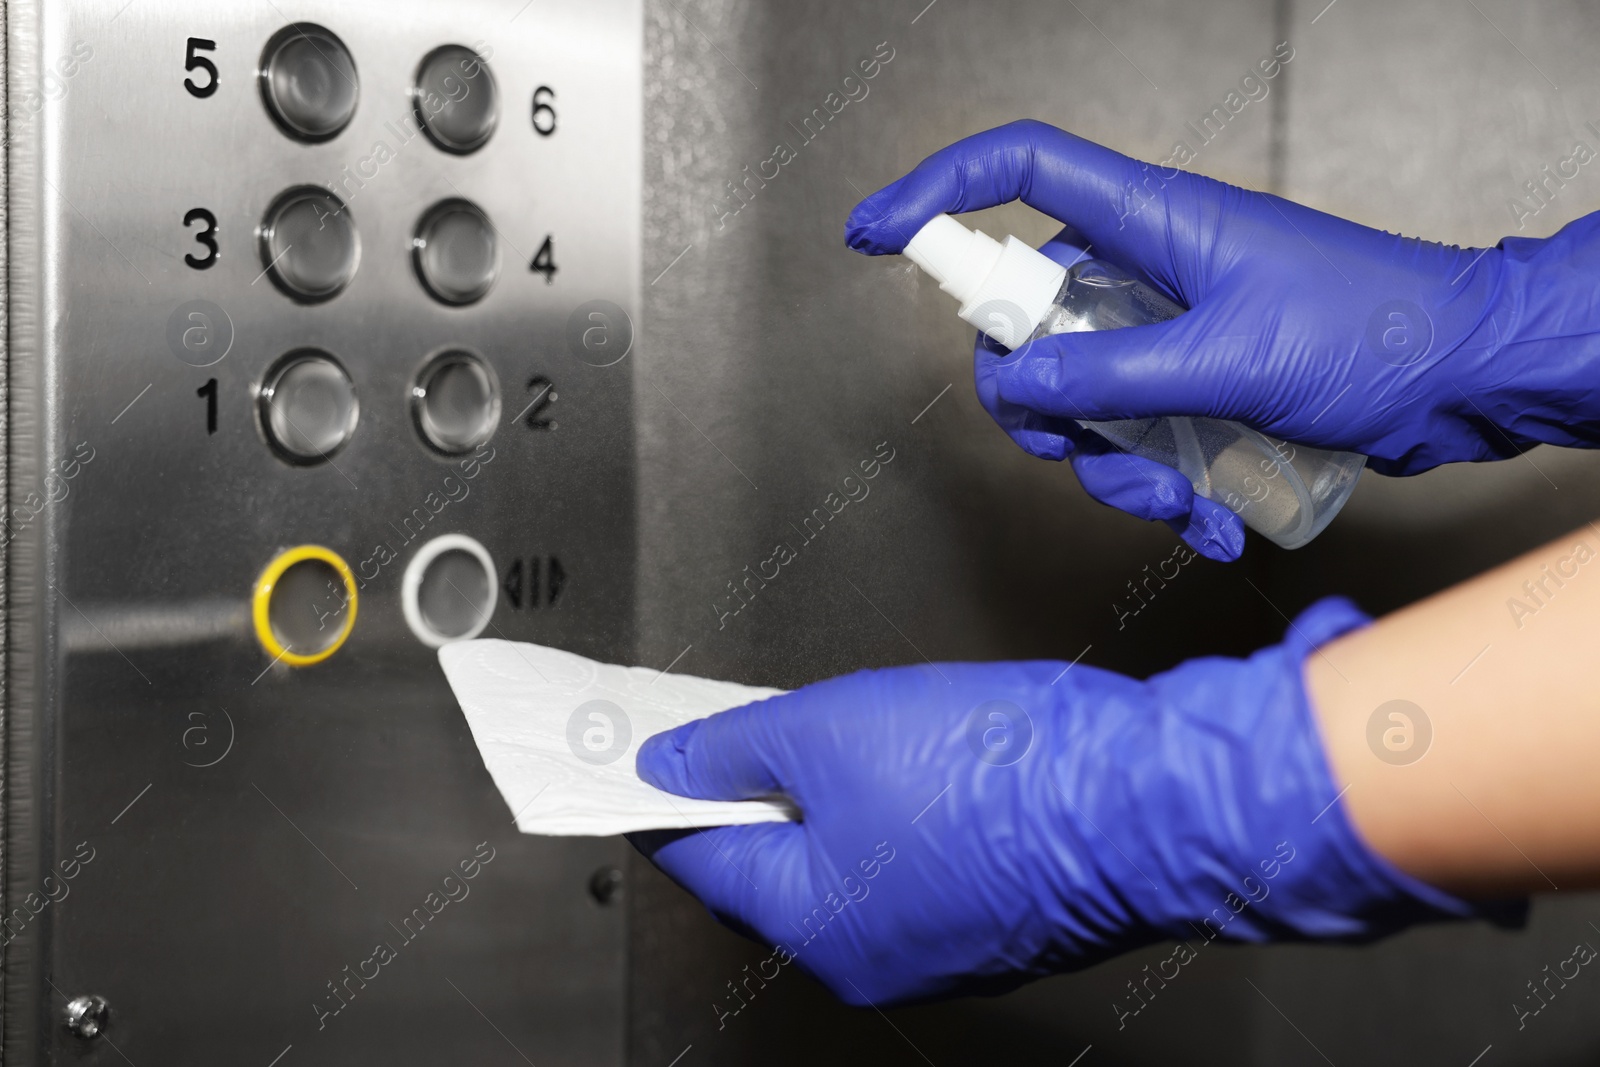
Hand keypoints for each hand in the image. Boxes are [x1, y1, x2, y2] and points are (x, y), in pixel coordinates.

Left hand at [632, 598, 1492, 1005]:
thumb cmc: (1000, 770)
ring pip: (843, 865)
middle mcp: (865, 955)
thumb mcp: (834, 728)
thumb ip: (735, 746)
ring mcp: (934, 946)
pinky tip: (911, 762)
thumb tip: (667, 763)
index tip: (633, 754)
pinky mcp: (990, 921)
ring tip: (836, 727)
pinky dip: (888, 818)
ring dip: (824, 801)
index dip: (662, 793)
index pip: (701, 855)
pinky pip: (907, 868)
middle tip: (738, 720)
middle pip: (770, 865)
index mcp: (812, 919)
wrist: (1149, 800)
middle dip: (751, 790)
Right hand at [846, 121, 1599, 557]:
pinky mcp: (1193, 386)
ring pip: (1077, 400)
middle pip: (1026, 323)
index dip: (937, 191)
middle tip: (1077, 448)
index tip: (874, 237)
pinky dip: (1156, 488)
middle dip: (1038, 406)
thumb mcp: (1230, 360)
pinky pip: (1132, 438)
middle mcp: (1147, 272)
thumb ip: (1111, 373)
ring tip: (1175, 500)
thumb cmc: (1377, 333)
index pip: (1020, 170)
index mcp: (1152, 224)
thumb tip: (1016, 381)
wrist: (1465, 376)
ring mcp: (1168, 332)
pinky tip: (1206, 520)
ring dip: (1109, 468)